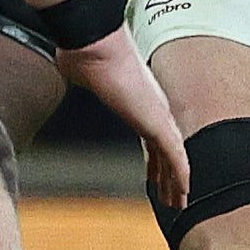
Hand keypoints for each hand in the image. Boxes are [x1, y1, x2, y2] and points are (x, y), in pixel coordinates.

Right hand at [59, 31, 190, 211]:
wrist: (95, 46)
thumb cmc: (86, 53)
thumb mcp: (79, 71)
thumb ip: (79, 74)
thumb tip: (63, 62)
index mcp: (137, 102)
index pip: (150, 138)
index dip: (154, 159)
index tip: (154, 175)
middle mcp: (153, 110)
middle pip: (165, 152)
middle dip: (168, 176)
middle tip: (173, 195)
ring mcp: (159, 117)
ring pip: (175, 159)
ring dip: (177, 183)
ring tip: (180, 202)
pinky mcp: (160, 124)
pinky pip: (176, 157)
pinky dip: (181, 176)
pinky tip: (185, 192)